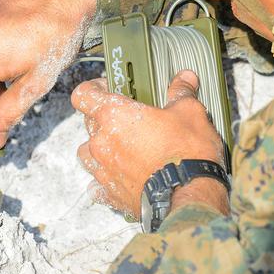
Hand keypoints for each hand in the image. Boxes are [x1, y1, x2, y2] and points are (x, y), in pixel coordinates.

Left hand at [71, 70, 226, 216]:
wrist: (189, 195)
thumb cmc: (187, 151)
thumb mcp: (190, 112)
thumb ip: (181, 93)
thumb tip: (185, 78)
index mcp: (114, 115)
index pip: (83, 95)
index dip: (93, 88)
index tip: (107, 88)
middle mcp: (102, 142)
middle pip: (89, 123)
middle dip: (105, 118)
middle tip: (129, 119)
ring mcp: (103, 171)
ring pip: (89, 154)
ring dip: (101, 148)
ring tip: (123, 148)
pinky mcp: (111, 195)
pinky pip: (98, 184)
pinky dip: (107, 179)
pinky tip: (123, 177)